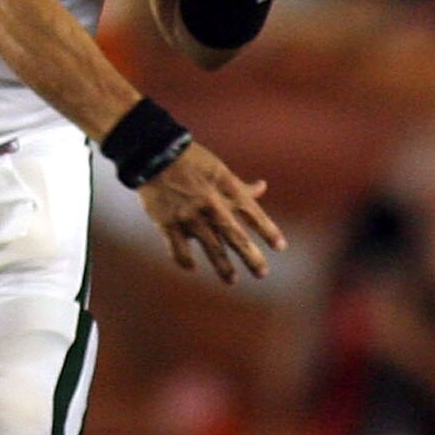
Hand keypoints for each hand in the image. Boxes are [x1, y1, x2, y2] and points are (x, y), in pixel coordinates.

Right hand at [138, 142, 284, 283]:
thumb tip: (262, 187)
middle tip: (262, 273)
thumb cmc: (191, 161)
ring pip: (211, 248)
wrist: (154, 154)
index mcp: (226, 189)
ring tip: (231, 280)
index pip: (253, 214)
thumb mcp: (219, 169)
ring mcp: (189, 216)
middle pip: (236, 236)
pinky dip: (185, 260)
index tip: (280, 247)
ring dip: (223, 267)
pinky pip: (178, 249)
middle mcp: (211, 205)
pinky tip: (191, 267)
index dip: (268, 231)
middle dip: (251, 257)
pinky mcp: (167, 223)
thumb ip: (239, 185)